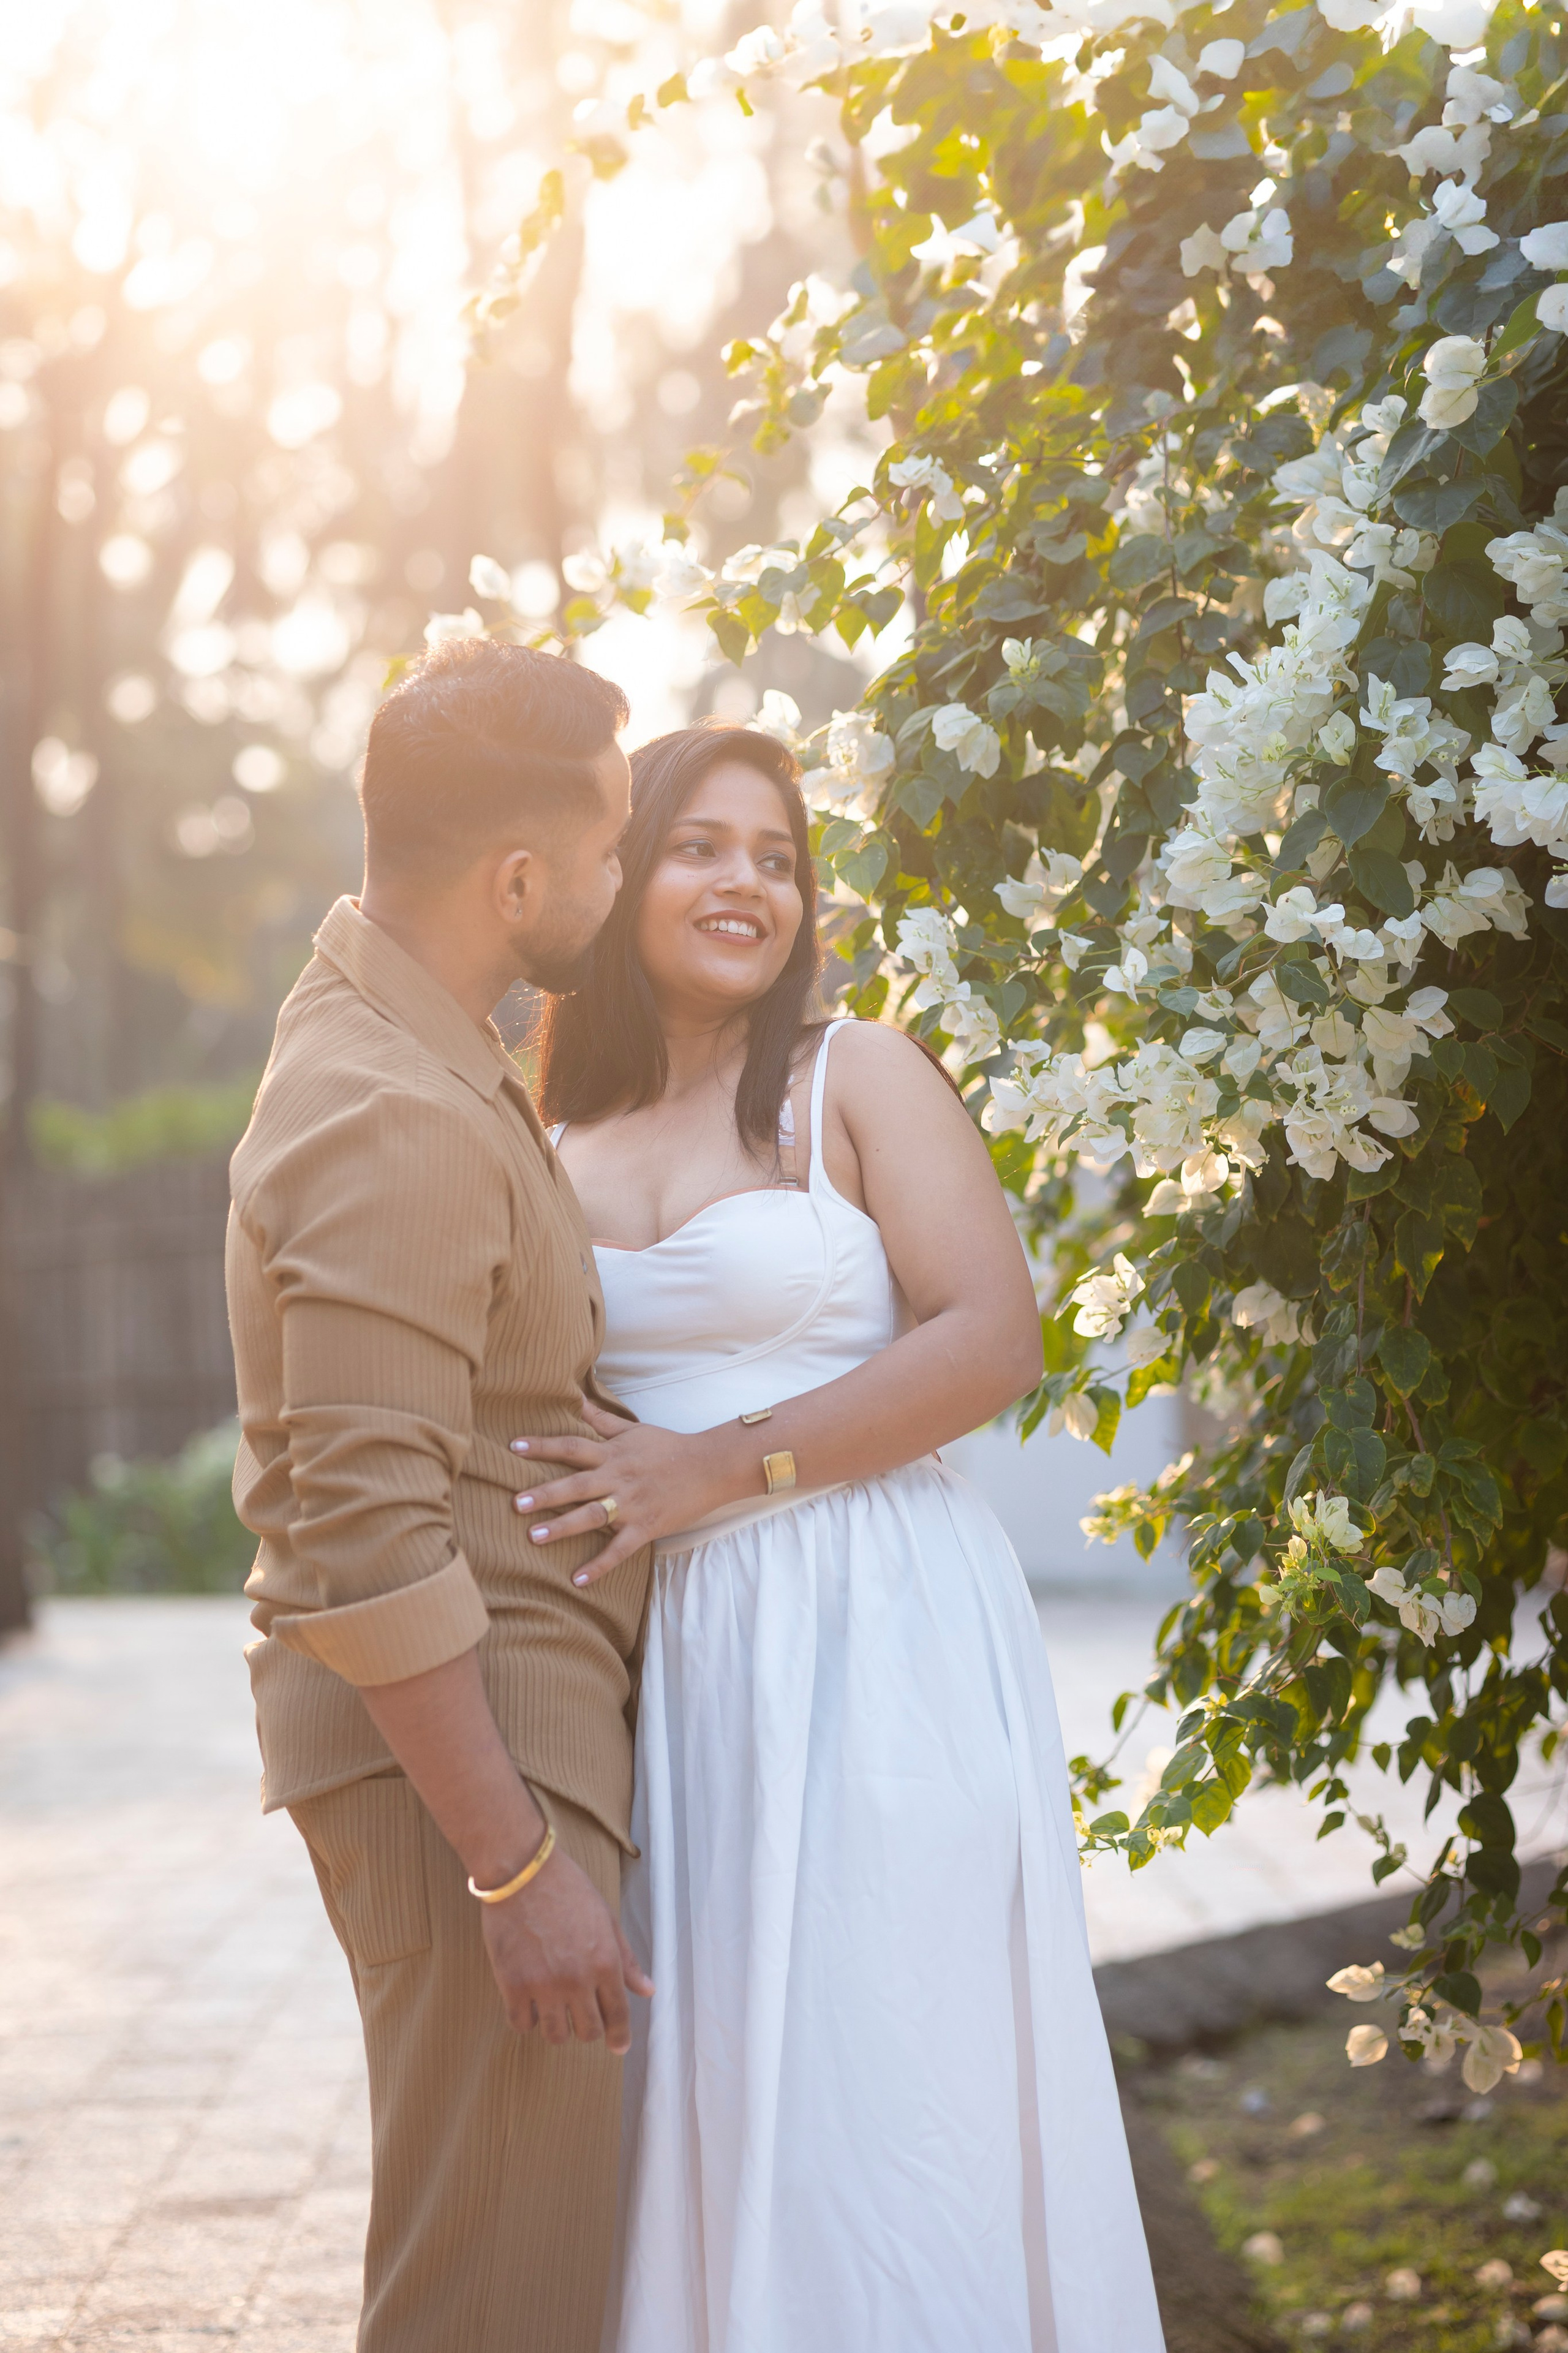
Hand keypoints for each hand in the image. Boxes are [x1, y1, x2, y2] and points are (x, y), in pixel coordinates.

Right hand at [480, 1842, 653, 2052]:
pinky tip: (527, 2003)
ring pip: (555, 2035)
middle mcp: (577, 1980)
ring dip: (557, 2027)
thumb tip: (648, 1990)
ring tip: (553, 2010)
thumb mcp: (606, 1919)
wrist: (523, 1872)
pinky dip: (526, 2019)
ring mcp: (544, 1985)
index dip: (620, 2036)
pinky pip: (521, 2024)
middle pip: (588, 2031)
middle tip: (580, 2015)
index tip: (618, 2046)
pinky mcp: (513, 1985)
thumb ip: (626, 1960)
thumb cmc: (568, 1889)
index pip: (618, 2015)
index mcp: (605, 1962)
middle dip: (588, 2028)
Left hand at [511, 1400, 737, 1581]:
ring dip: (563, 1527)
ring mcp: (632, 1505)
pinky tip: (577, 1580)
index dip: (543, 1446)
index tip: (514, 1447)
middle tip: (515, 1503)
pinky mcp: (646, 1527)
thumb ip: (602, 1420)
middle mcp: (618, 1478)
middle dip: (546, 1493)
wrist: (711, 1467)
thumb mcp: (634, 1429)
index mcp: (613, 1453)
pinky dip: (599, 1565)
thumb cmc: (669, 1447)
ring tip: (534, 1538)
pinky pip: (620, 1549)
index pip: (572, 1446)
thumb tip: (576, 1399)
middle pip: (577, 1484)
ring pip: (593, 1516)